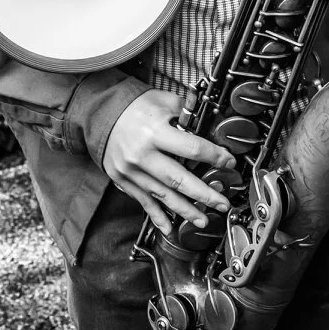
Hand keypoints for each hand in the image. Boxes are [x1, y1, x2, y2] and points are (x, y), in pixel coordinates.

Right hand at [102, 90, 236, 234]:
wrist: (100, 113)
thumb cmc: (134, 105)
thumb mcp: (163, 101)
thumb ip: (187, 113)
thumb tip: (210, 125)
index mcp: (155, 131)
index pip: (192, 148)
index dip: (215, 157)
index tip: (228, 163)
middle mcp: (142, 154)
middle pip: (179, 179)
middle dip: (204, 194)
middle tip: (222, 203)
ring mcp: (131, 170)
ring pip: (163, 195)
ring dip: (185, 210)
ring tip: (203, 220)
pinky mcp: (123, 180)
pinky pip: (143, 201)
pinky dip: (157, 216)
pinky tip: (169, 228)